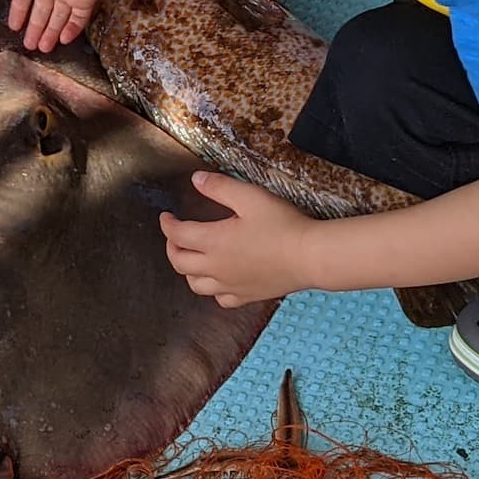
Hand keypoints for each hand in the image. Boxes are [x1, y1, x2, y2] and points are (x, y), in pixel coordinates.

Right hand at [0, 0, 109, 51]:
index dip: (18, 12)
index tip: (14, 27)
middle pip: (41, 12)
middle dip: (34, 28)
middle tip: (28, 46)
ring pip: (58, 18)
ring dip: (50, 33)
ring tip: (43, 49)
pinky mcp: (85, 1)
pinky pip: (78, 19)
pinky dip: (71, 30)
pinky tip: (63, 41)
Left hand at [160, 171, 313, 306]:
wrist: (311, 257)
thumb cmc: (283, 225)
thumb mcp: (250, 197)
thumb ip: (220, 187)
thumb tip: (196, 180)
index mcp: (213, 242)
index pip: (178, 234)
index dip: (167, 224)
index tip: (166, 216)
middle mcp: (217, 268)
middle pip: (179, 262)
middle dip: (171, 247)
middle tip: (175, 236)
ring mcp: (231, 285)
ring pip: (195, 284)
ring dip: (188, 270)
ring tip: (192, 257)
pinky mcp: (248, 296)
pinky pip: (220, 298)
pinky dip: (213, 289)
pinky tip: (219, 280)